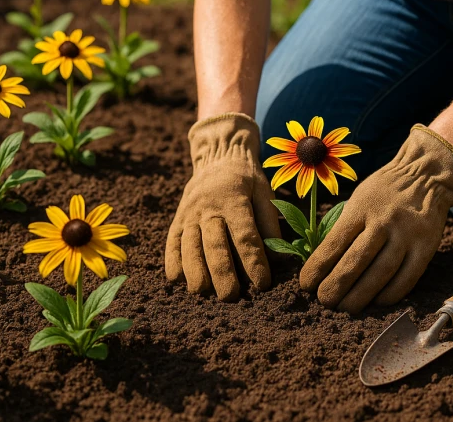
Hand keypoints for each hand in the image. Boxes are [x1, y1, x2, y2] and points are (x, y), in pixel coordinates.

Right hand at [165, 113, 280, 300]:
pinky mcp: (177, 218)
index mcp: (234, 200)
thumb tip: (281, 258)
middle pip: (214, 244)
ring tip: (202, 293)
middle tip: (230, 297)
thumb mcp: (264, 192)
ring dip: (195, 271)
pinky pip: (171, 241)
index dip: (254, 261)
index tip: (263, 284)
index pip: (245, 236)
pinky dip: (172, 261)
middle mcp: (208, 207)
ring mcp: (189, 213)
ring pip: (189, 245)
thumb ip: (270, 223)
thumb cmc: (246, 179)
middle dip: (222, 273)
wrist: (217, 156)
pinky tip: (178, 280)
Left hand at [299, 126, 452, 312]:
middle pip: (356, 261)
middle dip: (336, 286)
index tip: (306, 284)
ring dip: (361, 295)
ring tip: (346, 308)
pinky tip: (376, 303)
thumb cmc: (383, 191)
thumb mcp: (358, 199)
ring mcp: (406, 235)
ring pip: (380, 273)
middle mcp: (383, 222)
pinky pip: (407, 278)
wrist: (425, 175)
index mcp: (361, 208)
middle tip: (324, 301)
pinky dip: (390, 294)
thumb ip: (343, 227)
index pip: (334, 243)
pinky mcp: (426, 247)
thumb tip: (322, 263)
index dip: (318, 267)